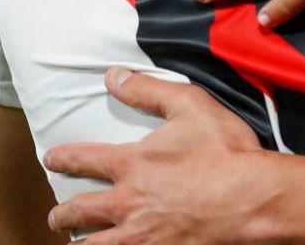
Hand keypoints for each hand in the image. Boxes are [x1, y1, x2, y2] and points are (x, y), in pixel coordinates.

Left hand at [44, 68, 273, 244]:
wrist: (253, 198)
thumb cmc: (226, 152)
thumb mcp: (190, 105)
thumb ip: (148, 90)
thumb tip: (114, 76)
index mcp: (131, 164)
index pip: (81, 159)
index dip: (61, 158)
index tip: (52, 159)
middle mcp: (127, 203)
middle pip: (79, 212)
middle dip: (63, 214)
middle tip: (57, 215)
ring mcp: (141, 235)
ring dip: (80, 244)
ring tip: (75, 244)